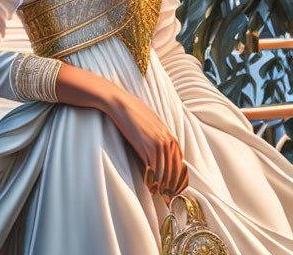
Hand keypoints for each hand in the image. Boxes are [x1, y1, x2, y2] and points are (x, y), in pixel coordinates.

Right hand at [99, 83, 188, 197]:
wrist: (121, 105)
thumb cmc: (134, 115)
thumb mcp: (152, 126)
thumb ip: (159, 139)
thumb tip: (160, 157)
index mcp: (170, 136)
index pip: (180, 162)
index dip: (178, 177)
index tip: (174, 188)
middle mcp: (168, 140)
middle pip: (175, 169)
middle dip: (173, 185)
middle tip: (168, 198)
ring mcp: (159, 144)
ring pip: (166, 172)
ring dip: (163, 186)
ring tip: (159, 195)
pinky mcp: (148, 147)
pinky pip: (155, 169)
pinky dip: (154, 181)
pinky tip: (151, 187)